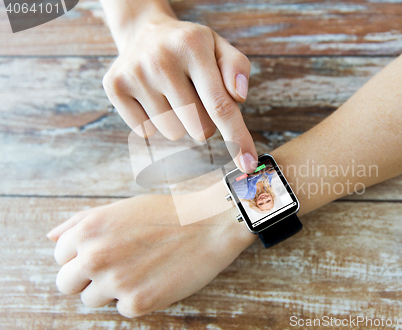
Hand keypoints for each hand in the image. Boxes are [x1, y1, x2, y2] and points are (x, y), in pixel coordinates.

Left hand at [46, 194, 255, 317]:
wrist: (210, 224)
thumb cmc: (167, 213)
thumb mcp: (120, 208)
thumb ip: (80, 221)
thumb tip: (50, 236)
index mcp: (88, 230)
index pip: (60, 256)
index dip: (82, 255)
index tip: (105, 252)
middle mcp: (95, 256)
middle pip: (65, 284)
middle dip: (86, 278)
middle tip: (117, 267)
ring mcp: (115, 281)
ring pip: (92, 300)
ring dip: (112, 289)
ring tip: (140, 270)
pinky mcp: (138, 303)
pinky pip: (122, 309)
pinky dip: (138, 298)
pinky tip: (157, 278)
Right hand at [102, 10, 257, 172]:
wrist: (145, 32)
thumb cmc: (190, 47)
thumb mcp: (219, 47)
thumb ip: (236, 68)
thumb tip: (238, 96)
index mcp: (192, 46)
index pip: (220, 105)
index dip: (236, 138)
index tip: (248, 165)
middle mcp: (161, 59)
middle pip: (199, 127)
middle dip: (206, 122)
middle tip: (196, 96)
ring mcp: (134, 74)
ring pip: (174, 132)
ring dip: (180, 122)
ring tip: (173, 93)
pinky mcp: (115, 87)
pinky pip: (146, 131)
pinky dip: (155, 122)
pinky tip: (153, 96)